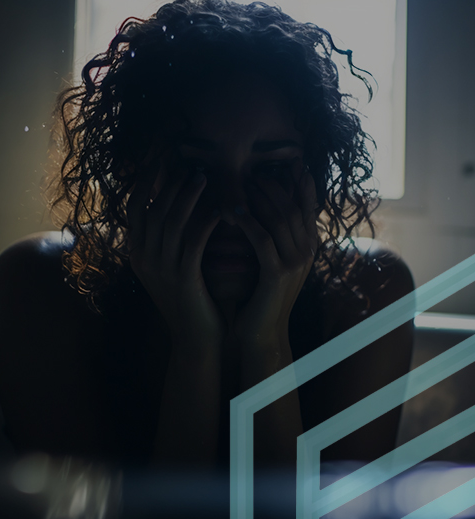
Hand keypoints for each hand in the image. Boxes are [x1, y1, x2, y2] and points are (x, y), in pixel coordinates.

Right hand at [126, 152, 225, 347]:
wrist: (195, 339)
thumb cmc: (189, 300)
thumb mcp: (171, 269)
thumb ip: (168, 242)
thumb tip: (176, 208)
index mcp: (138, 255)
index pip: (135, 210)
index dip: (145, 183)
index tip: (159, 162)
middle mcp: (144, 260)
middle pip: (153, 211)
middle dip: (169, 184)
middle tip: (188, 165)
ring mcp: (161, 270)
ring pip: (171, 223)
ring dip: (187, 197)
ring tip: (203, 177)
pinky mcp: (183, 279)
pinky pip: (192, 243)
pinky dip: (204, 224)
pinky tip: (218, 211)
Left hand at [231, 158, 317, 349]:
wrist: (262, 333)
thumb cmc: (262, 296)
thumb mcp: (274, 263)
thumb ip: (276, 239)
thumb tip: (264, 210)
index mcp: (308, 248)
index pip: (307, 207)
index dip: (301, 183)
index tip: (291, 162)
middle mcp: (307, 252)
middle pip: (292, 206)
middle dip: (274, 184)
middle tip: (255, 167)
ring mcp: (295, 263)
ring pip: (279, 217)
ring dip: (260, 197)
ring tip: (243, 181)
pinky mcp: (277, 273)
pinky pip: (262, 238)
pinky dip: (248, 221)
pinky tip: (233, 210)